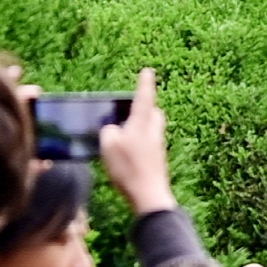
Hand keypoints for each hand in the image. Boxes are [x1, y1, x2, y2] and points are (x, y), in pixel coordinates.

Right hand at [97, 68, 174, 218]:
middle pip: (152, 112)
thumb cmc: (128, 168)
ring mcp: (157, 145)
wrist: (149, 194)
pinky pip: (149, 141)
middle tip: (132, 106)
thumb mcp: (109, 145)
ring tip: (125, 129)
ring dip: (141, 124)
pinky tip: (128, 150)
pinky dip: (140, 139)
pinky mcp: (157, 158)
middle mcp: (153, 131)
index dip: (145, 83)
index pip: (145, 97)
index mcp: (142, 123)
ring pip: (152, 127)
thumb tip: (113, 128)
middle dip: (144, 107)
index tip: (148, 71)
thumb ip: (109, 131)